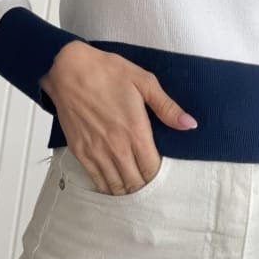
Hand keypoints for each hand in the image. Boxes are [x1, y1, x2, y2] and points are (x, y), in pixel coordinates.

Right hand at [39, 42, 197, 194]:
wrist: (68, 70)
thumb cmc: (107, 72)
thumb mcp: (144, 81)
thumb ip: (167, 107)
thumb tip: (190, 124)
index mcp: (135, 130)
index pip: (151, 168)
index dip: (158, 174)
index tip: (161, 170)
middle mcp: (116, 146)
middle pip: (135, 182)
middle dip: (144, 184)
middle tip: (148, 177)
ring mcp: (96, 152)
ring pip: (115, 186)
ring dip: (127, 189)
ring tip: (134, 183)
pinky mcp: (79, 151)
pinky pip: (96, 180)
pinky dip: (107, 186)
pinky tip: (113, 183)